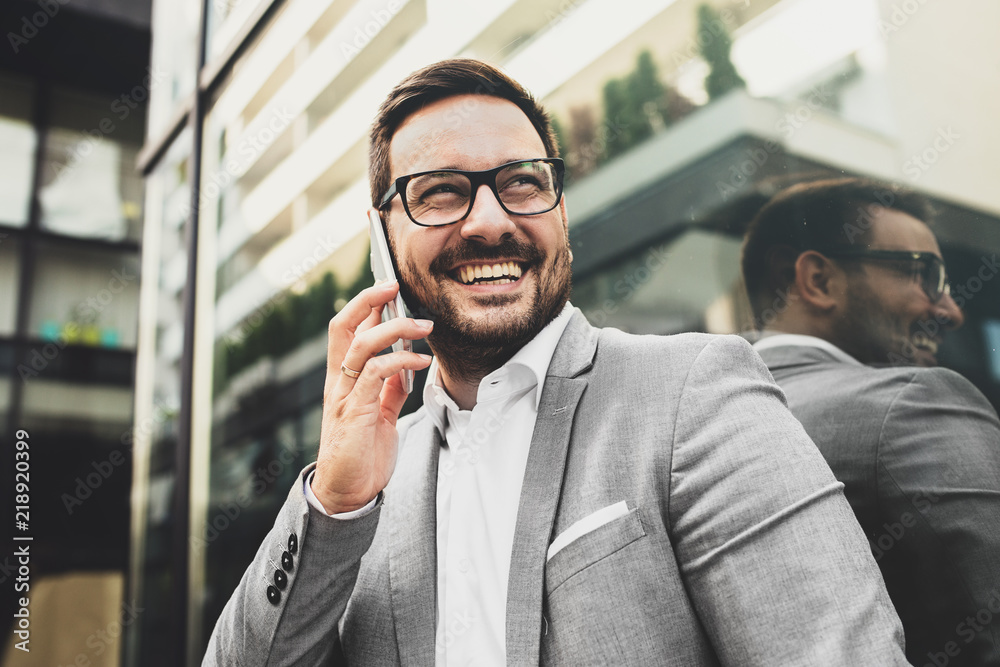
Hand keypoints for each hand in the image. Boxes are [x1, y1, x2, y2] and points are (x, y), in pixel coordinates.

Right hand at [312, 281, 432, 512]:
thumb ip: (389, 387)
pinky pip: (376, 374)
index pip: (345, 329)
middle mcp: (338, 382)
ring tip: (424, 325)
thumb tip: (408, 363)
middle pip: (343, 327)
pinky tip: (421, 360)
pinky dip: (401, 361)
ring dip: (396, 329)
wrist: (347, 493)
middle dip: (368, 301)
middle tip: (395, 287)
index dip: (363, 304)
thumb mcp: (380, 412)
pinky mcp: (355, 413)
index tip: (387, 287)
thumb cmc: (362, 453)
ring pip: (362, 345)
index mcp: (342, 379)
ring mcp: (344, 396)